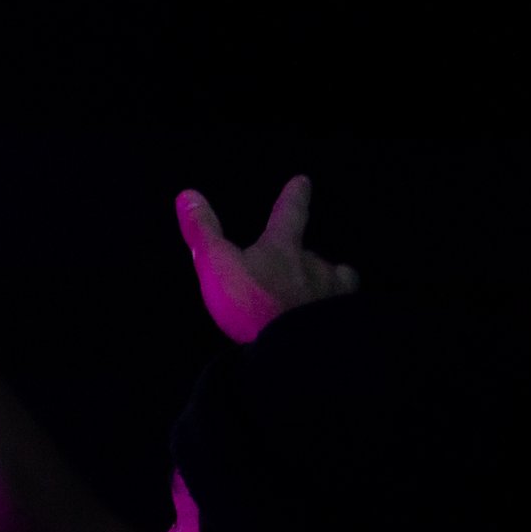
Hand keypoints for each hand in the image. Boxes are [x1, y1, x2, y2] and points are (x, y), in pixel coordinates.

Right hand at [175, 175, 360, 343]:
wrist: (297, 349)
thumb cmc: (254, 304)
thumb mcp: (218, 266)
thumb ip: (203, 232)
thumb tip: (186, 194)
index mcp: (283, 249)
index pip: (289, 215)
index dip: (294, 198)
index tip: (302, 182)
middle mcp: (314, 265)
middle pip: (310, 254)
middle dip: (302, 258)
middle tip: (294, 267)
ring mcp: (333, 293)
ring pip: (333, 279)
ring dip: (324, 282)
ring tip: (314, 295)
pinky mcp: (344, 321)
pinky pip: (344, 308)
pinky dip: (337, 309)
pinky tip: (330, 318)